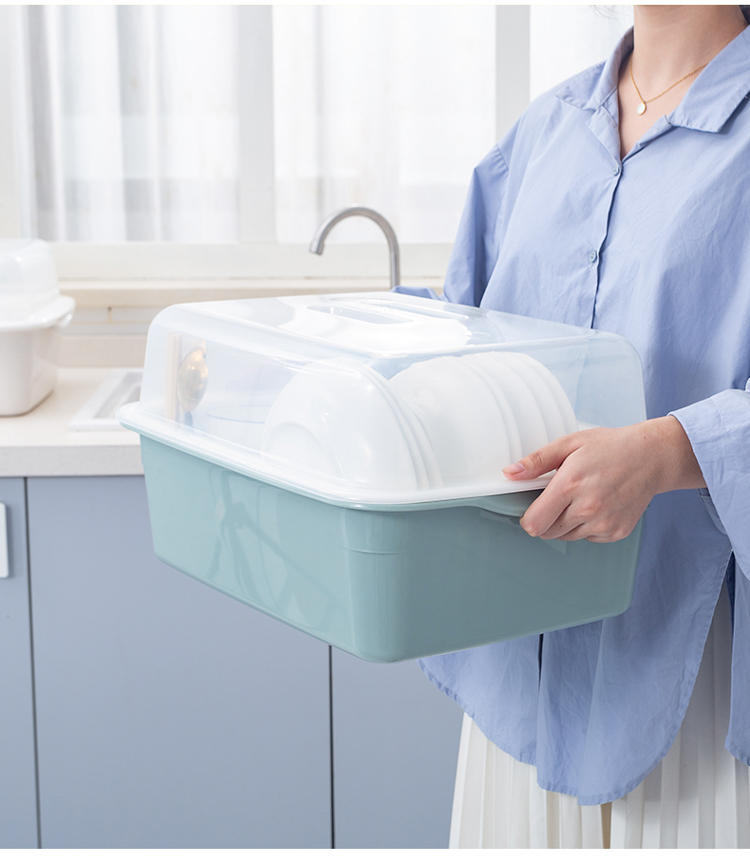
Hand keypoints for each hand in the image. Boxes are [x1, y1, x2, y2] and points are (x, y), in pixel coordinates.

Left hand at [502, 416, 705, 542]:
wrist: (652, 457)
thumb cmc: (610, 447)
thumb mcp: (569, 444)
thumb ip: (537, 461)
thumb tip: (510, 474)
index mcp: (570, 486)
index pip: (534, 523)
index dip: (527, 518)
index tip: (531, 507)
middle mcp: (587, 509)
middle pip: (547, 532)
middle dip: (546, 518)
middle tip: (560, 497)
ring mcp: (604, 523)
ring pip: (567, 536)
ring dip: (566, 522)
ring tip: (581, 497)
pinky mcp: (616, 532)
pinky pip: (588, 537)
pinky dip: (587, 526)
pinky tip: (597, 504)